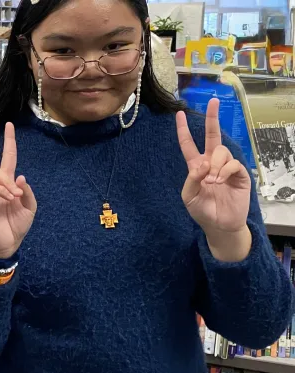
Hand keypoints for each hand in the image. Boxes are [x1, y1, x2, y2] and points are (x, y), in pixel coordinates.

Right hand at [0, 120, 36, 259]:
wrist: (7, 244)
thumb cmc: (16, 226)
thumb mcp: (30, 207)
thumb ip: (27, 191)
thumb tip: (19, 176)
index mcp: (7, 182)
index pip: (6, 157)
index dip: (8, 141)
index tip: (9, 124)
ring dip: (5, 181)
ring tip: (14, 195)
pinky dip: (0, 191)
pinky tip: (8, 199)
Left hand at [176, 98, 251, 260]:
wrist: (219, 225)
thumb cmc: (202, 211)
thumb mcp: (188, 196)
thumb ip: (192, 179)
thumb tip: (203, 164)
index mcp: (196, 166)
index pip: (189, 144)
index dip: (183, 130)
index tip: (179, 114)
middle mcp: (212, 163)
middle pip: (212, 136)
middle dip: (212, 118)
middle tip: (213, 101)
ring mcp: (226, 167)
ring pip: (221, 152)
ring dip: (215, 165)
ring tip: (212, 182)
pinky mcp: (239, 174)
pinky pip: (232, 164)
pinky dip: (224, 171)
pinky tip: (220, 181)